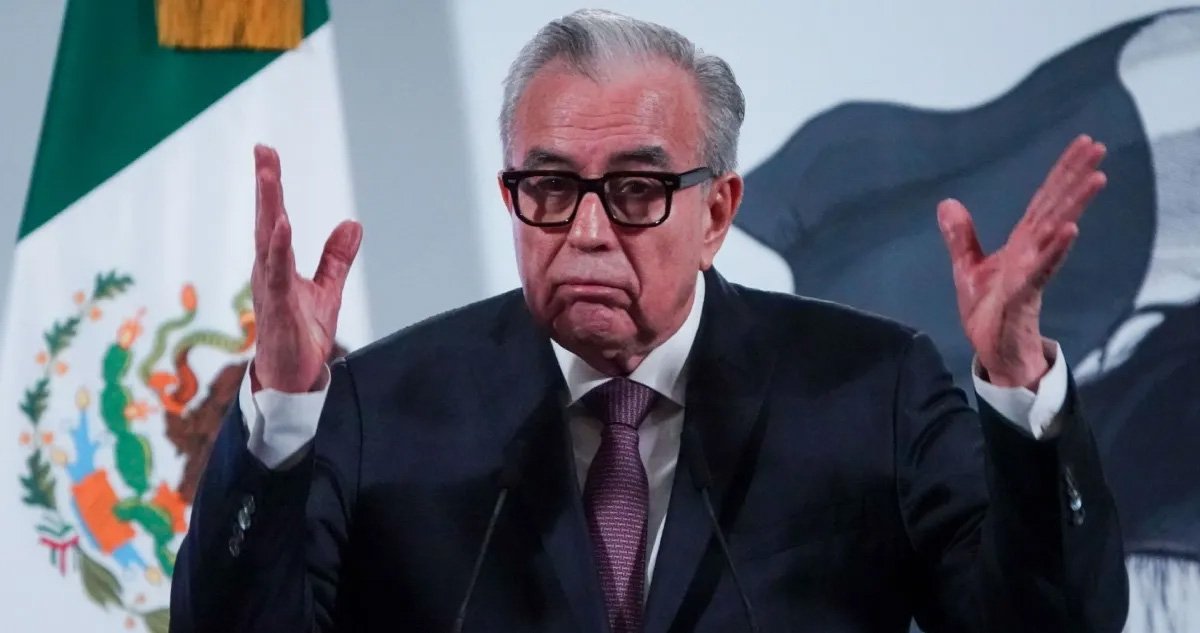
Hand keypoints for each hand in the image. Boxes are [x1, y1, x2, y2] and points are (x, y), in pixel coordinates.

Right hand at [251, 145, 362, 392]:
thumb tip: (352, 224)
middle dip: (265, 185)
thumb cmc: (301, 336)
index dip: (270, 187)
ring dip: (269, 207)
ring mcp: (270, 289)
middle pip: (266, 221)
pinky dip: (278, 249)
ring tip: (269, 176)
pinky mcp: (277, 309)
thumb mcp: (327, 291)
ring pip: (268, 241)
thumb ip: (335, 258)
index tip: (267, 154)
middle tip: (263, 150)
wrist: (292, 381)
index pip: (273, 219)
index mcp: (276, 265)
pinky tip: (283, 226)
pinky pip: (276, 274)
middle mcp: (267, 272)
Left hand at [937, 135, 1105, 388]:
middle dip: (1076, 177)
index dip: (1062, 170)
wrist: (991, 350)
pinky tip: (1069, 230)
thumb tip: (947, 203)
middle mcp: (1032, 251)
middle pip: (1056, 206)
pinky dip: (1055, 250)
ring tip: (1096, 178)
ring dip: (1075, 205)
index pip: (1044, 199)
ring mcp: (1031, 271)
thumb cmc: (988, 310)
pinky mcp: (1023, 294)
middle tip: (1099, 147)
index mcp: (1022, 242)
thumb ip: (961, 236)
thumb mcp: (968, 268)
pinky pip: (1041, 268)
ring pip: (1056, 232)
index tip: (1083, 142)